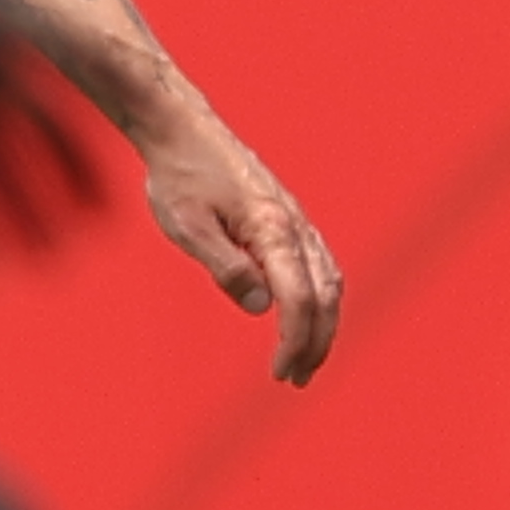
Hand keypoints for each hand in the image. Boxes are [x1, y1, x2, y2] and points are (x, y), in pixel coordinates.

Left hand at [134, 113, 348, 384]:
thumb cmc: (179, 178)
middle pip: (325, 294)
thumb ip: (224, 266)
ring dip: (324, 323)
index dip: (295, 341)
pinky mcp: (288, 217)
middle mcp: (293, 223)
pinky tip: (305, 315)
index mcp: (272, 228)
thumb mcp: (187, 226)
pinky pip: (319, 264)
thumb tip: (260, 306)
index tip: (279, 374)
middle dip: (316, 341)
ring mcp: (295, 218)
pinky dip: (321, 298)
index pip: (299, 298)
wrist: (182, 130)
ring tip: (306, 359)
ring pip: (330, 279)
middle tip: (296, 378)